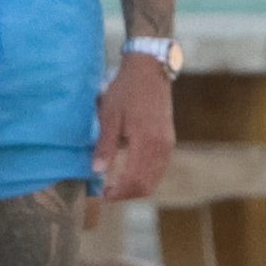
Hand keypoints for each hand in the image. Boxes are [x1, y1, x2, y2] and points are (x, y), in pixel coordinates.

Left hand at [94, 54, 175, 201]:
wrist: (150, 70)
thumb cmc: (126, 90)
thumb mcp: (109, 115)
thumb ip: (105, 145)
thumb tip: (96, 171)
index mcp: (146, 141)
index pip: (135, 180)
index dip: (119, 193)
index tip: (103, 195)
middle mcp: (161, 146)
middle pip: (147, 184)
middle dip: (127, 194)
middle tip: (107, 193)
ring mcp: (168, 144)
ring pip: (155, 178)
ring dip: (136, 186)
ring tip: (116, 184)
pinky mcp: (169, 140)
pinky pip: (159, 168)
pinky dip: (145, 176)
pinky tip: (129, 171)